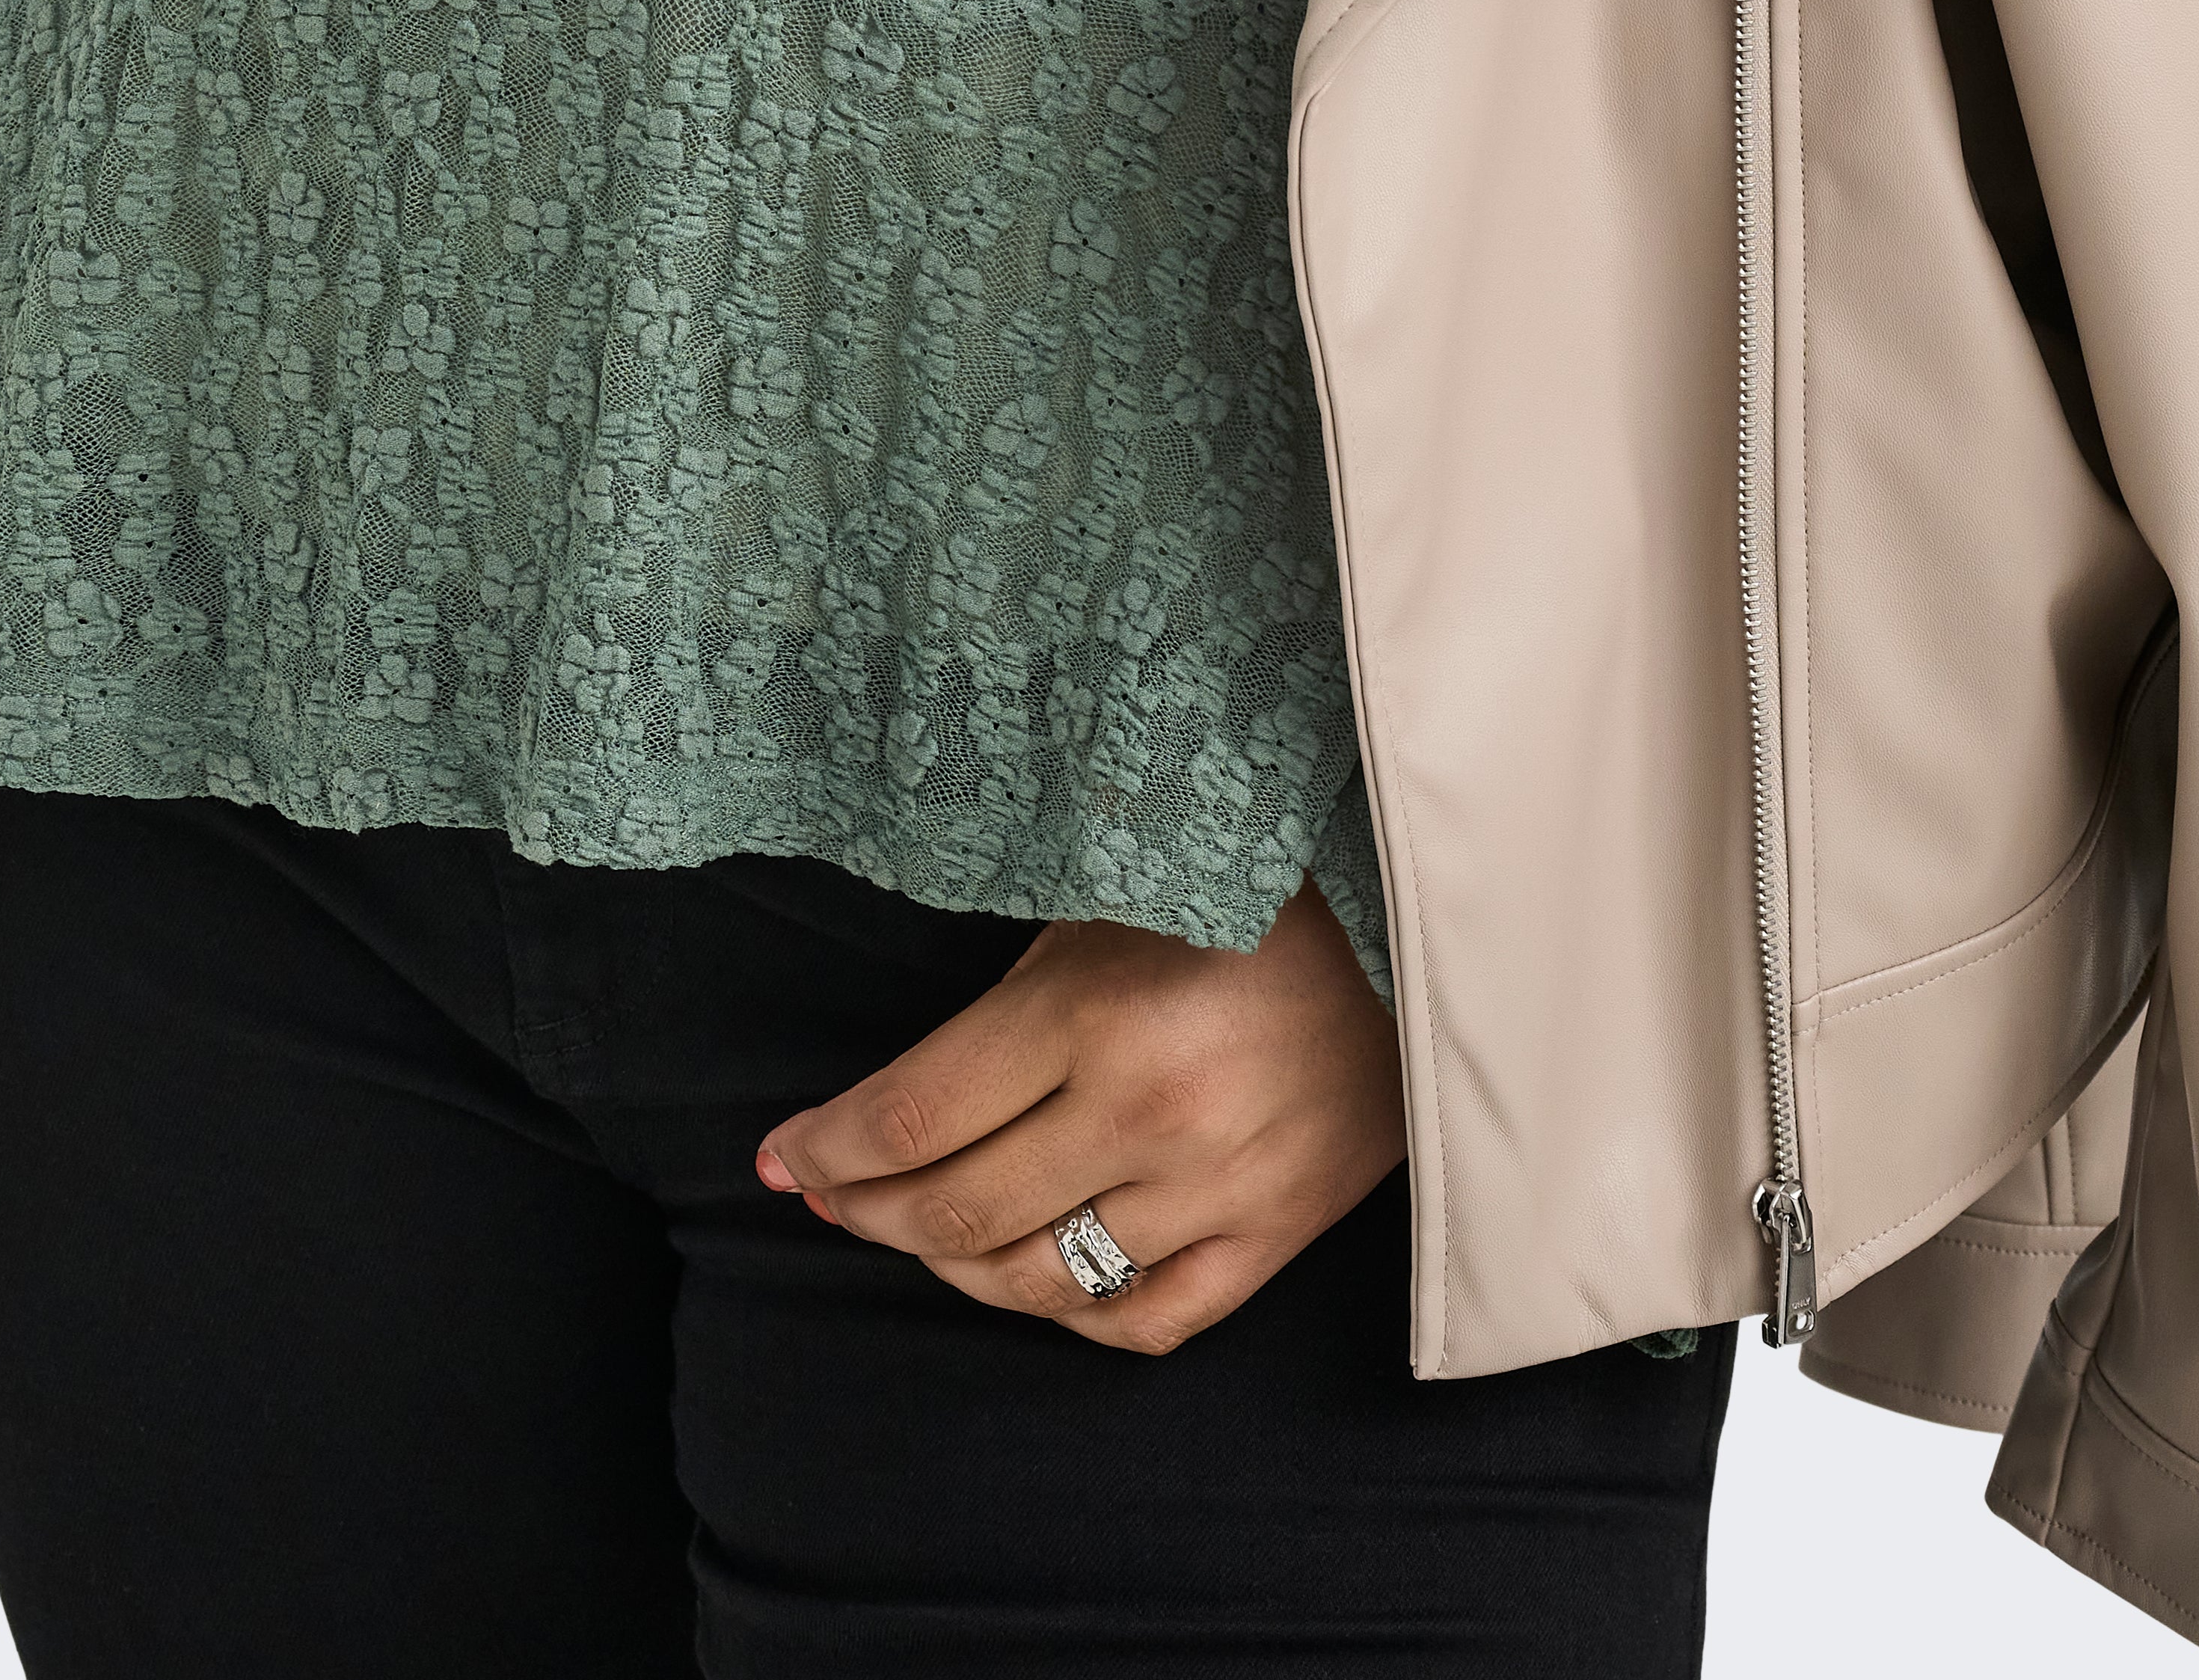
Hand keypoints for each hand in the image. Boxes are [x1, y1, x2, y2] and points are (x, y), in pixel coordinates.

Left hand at [755, 884, 1404, 1354]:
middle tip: (823, 1194)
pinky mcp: (1278, 1234)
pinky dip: (1070, 1314)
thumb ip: (1012, 995)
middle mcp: (1147, 1118)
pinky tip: (1029, 1280)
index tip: (778, 1156)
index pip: (912, 1118)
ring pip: (1039, 1278)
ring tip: (911, 1230)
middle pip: (956, 1210)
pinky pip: (1146, 1317)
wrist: (1420, 917)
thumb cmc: (1244, 882)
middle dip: (864, 1210)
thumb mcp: (1109, 892)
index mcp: (1092, 1014)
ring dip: (950, 1262)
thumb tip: (901, 1081)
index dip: (827, 1147)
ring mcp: (1218, 1190)